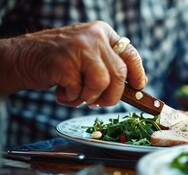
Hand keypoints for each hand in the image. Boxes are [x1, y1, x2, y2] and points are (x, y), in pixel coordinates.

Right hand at [5, 21, 146, 106]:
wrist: (23, 57)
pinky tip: (61, 92)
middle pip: (119, 74)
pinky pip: (79, 90)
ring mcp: (79, 48)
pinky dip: (71, 98)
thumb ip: (108, 64)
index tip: (139, 86)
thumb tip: (134, 86)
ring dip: (90, 97)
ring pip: (102, 83)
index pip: (129, 54)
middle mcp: (94, 36)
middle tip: (98, 102)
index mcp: (103, 33)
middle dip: (112, 96)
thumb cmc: (60, 61)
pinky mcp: (64, 62)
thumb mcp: (88, 54)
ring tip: (76, 95)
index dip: (137, 73)